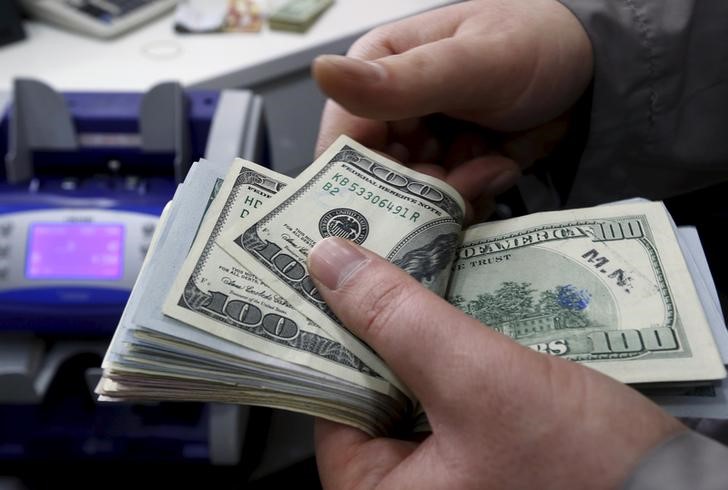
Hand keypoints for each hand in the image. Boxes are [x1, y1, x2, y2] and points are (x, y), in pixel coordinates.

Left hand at [307, 237, 684, 489]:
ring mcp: (440, 475)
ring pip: (408, 382)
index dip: (333, 329)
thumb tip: (328, 262)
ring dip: (419, 327)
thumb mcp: (481, 382)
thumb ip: (399, 320)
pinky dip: (449, 346)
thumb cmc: (586, 467)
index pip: (330, 399)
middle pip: (369, 386)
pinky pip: (444, 390)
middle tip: (379, 256)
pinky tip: (456, 302)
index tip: (335, 270)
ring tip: (417, 267)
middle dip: (382, 322)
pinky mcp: (476, 453)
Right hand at [313, 0, 593, 219]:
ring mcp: (420, 147)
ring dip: (452, 198)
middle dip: (418, 193)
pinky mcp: (449, 171)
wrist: (594, 73)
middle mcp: (389, 114)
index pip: (342, 142)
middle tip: (465, 182)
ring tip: (492, 167)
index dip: (359, 179)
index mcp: (376, 73)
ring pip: (409, 203)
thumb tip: (322, 71)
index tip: (395, 204)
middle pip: (374, 182)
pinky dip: (470, 202)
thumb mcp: (472, 61)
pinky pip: (440, 210)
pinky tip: (499, 171)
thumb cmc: (536, 44)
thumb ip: (401, 79)